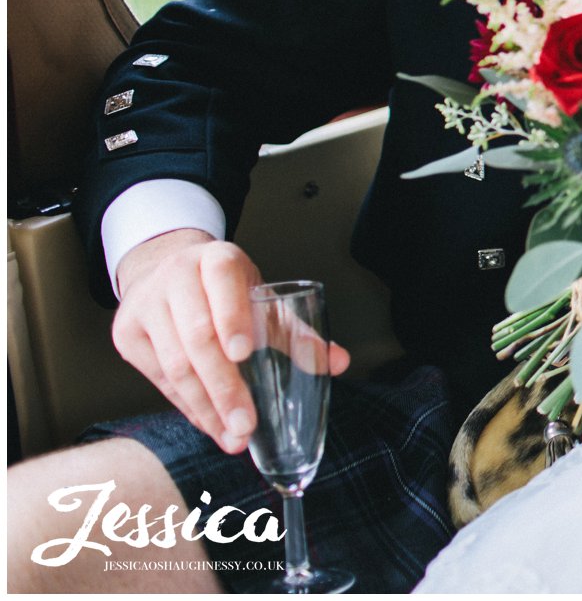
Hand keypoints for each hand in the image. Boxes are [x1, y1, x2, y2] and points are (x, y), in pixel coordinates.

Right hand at [111, 230, 349, 453]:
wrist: (166, 271)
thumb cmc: (226, 291)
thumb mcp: (262, 299)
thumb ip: (297, 331)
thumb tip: (338, 362)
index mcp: (216, 259)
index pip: (223, 283)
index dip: (232, 318)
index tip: (245, 353)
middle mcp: (175, 278)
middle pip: (197, 337)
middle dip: (224, 386)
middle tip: (246, 423)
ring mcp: (145, 307)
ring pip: (174, 364)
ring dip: (206, 407)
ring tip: (234, 437)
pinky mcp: (127, 335)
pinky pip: (159, 379)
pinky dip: (188, 407)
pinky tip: (211, 426)